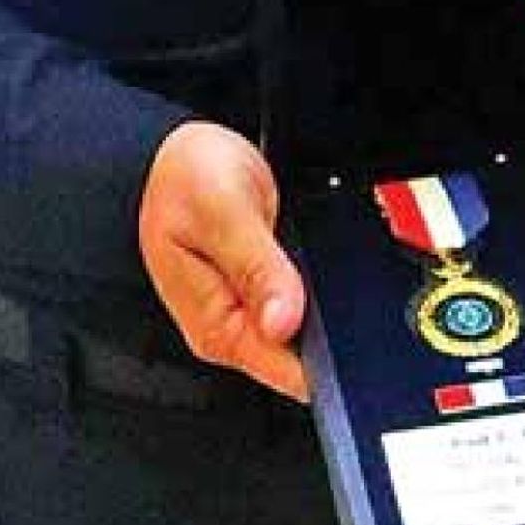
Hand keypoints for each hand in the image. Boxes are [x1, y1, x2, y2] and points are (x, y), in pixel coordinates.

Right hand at [138, 121, 307, 401]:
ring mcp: (249, 314)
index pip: (287, 372)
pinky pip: (304, 306)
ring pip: (310, 330)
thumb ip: (257, 267)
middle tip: (327, 267)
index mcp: (215, 327)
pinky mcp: (264, 294)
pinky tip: (315, 253)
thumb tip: (284, 323)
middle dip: (331, 323)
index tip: (346, 318)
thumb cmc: (184, 175)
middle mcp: (231, 331)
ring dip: (327, 302)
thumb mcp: (222, 208)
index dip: (328, 353)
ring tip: (317, 251)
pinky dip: (321, 285)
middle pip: (305, 356)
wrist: (178, 151)